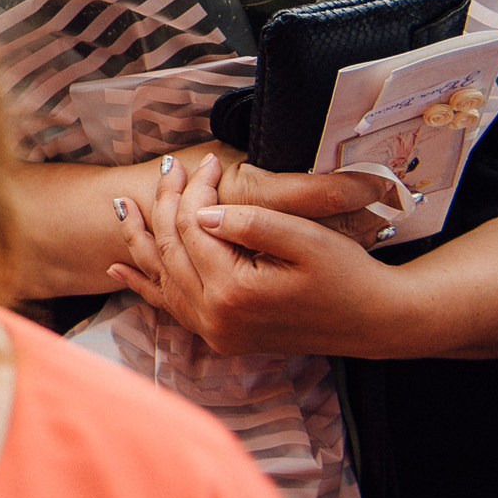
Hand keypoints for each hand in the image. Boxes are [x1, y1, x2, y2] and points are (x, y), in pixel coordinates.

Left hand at [109, 153, 404, 355]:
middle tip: (167, 168)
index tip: (206, 160)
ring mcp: (217, 333)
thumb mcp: (305, 239)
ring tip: (123, 206)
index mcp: (234, 293)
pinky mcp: (222, 336)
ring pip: (164, 276)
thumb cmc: (349, 275)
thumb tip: (201, 211)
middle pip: (172, 250)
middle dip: (166, 204)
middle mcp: (217, 320)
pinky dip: (145, 284)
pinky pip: (171, 307)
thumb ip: (250, 222)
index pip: (193, 228)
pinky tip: (118, 268)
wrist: (379, 321)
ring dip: (141, 240)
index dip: (195, 189)